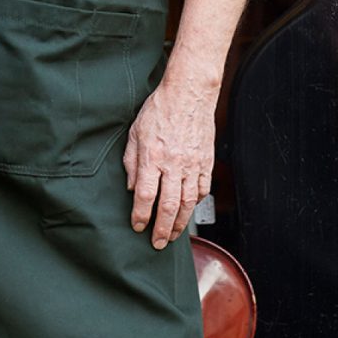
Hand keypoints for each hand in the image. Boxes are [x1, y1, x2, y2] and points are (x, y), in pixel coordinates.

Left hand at [123, 80, 214, 249]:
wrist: (188, 94)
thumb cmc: (159, 109)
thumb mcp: (135, 132)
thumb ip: (131, 161)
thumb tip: (132, 187)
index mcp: (153, 157)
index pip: (146, 196)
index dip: (141, 216)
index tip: (137, 226)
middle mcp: (174, 164)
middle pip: (169, 206)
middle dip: (162, 230)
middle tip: (156, 243)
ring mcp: (192, 165)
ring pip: (188, 204)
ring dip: (179, 224)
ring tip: (172, 235)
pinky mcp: (206, 163)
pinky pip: (202, 191)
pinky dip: (195, 205)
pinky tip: (188, 211)